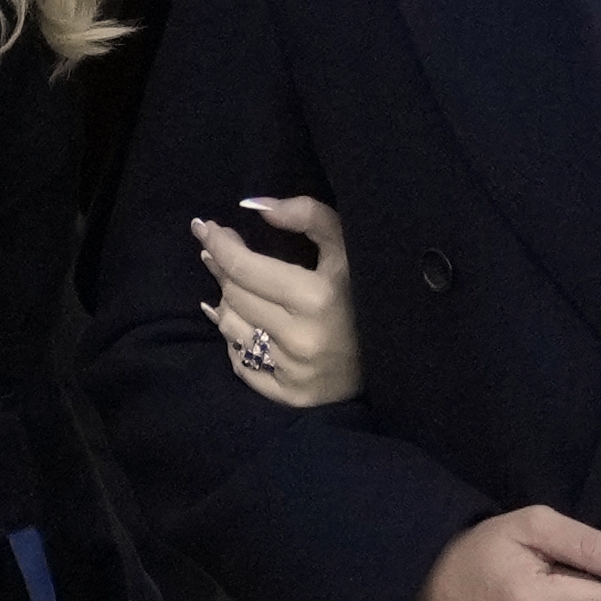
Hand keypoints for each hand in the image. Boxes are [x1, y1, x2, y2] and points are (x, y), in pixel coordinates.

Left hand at [195, 198, 360, 406]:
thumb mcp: (348, 246)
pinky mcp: (290, 395)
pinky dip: (237, 341)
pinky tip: (245, 325)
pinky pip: (241, 363)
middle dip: (222, 269)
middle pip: (233, 295)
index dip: (219, 244)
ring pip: (231, 328)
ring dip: (228, 303)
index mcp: (316, 297)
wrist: (395, 355)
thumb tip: (254, 205)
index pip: (244, 268)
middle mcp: (301, 338)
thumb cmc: (366, 292)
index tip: (204, 228)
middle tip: (219, 253)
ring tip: (239, 289)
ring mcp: (294, 370)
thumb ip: (307, 216)